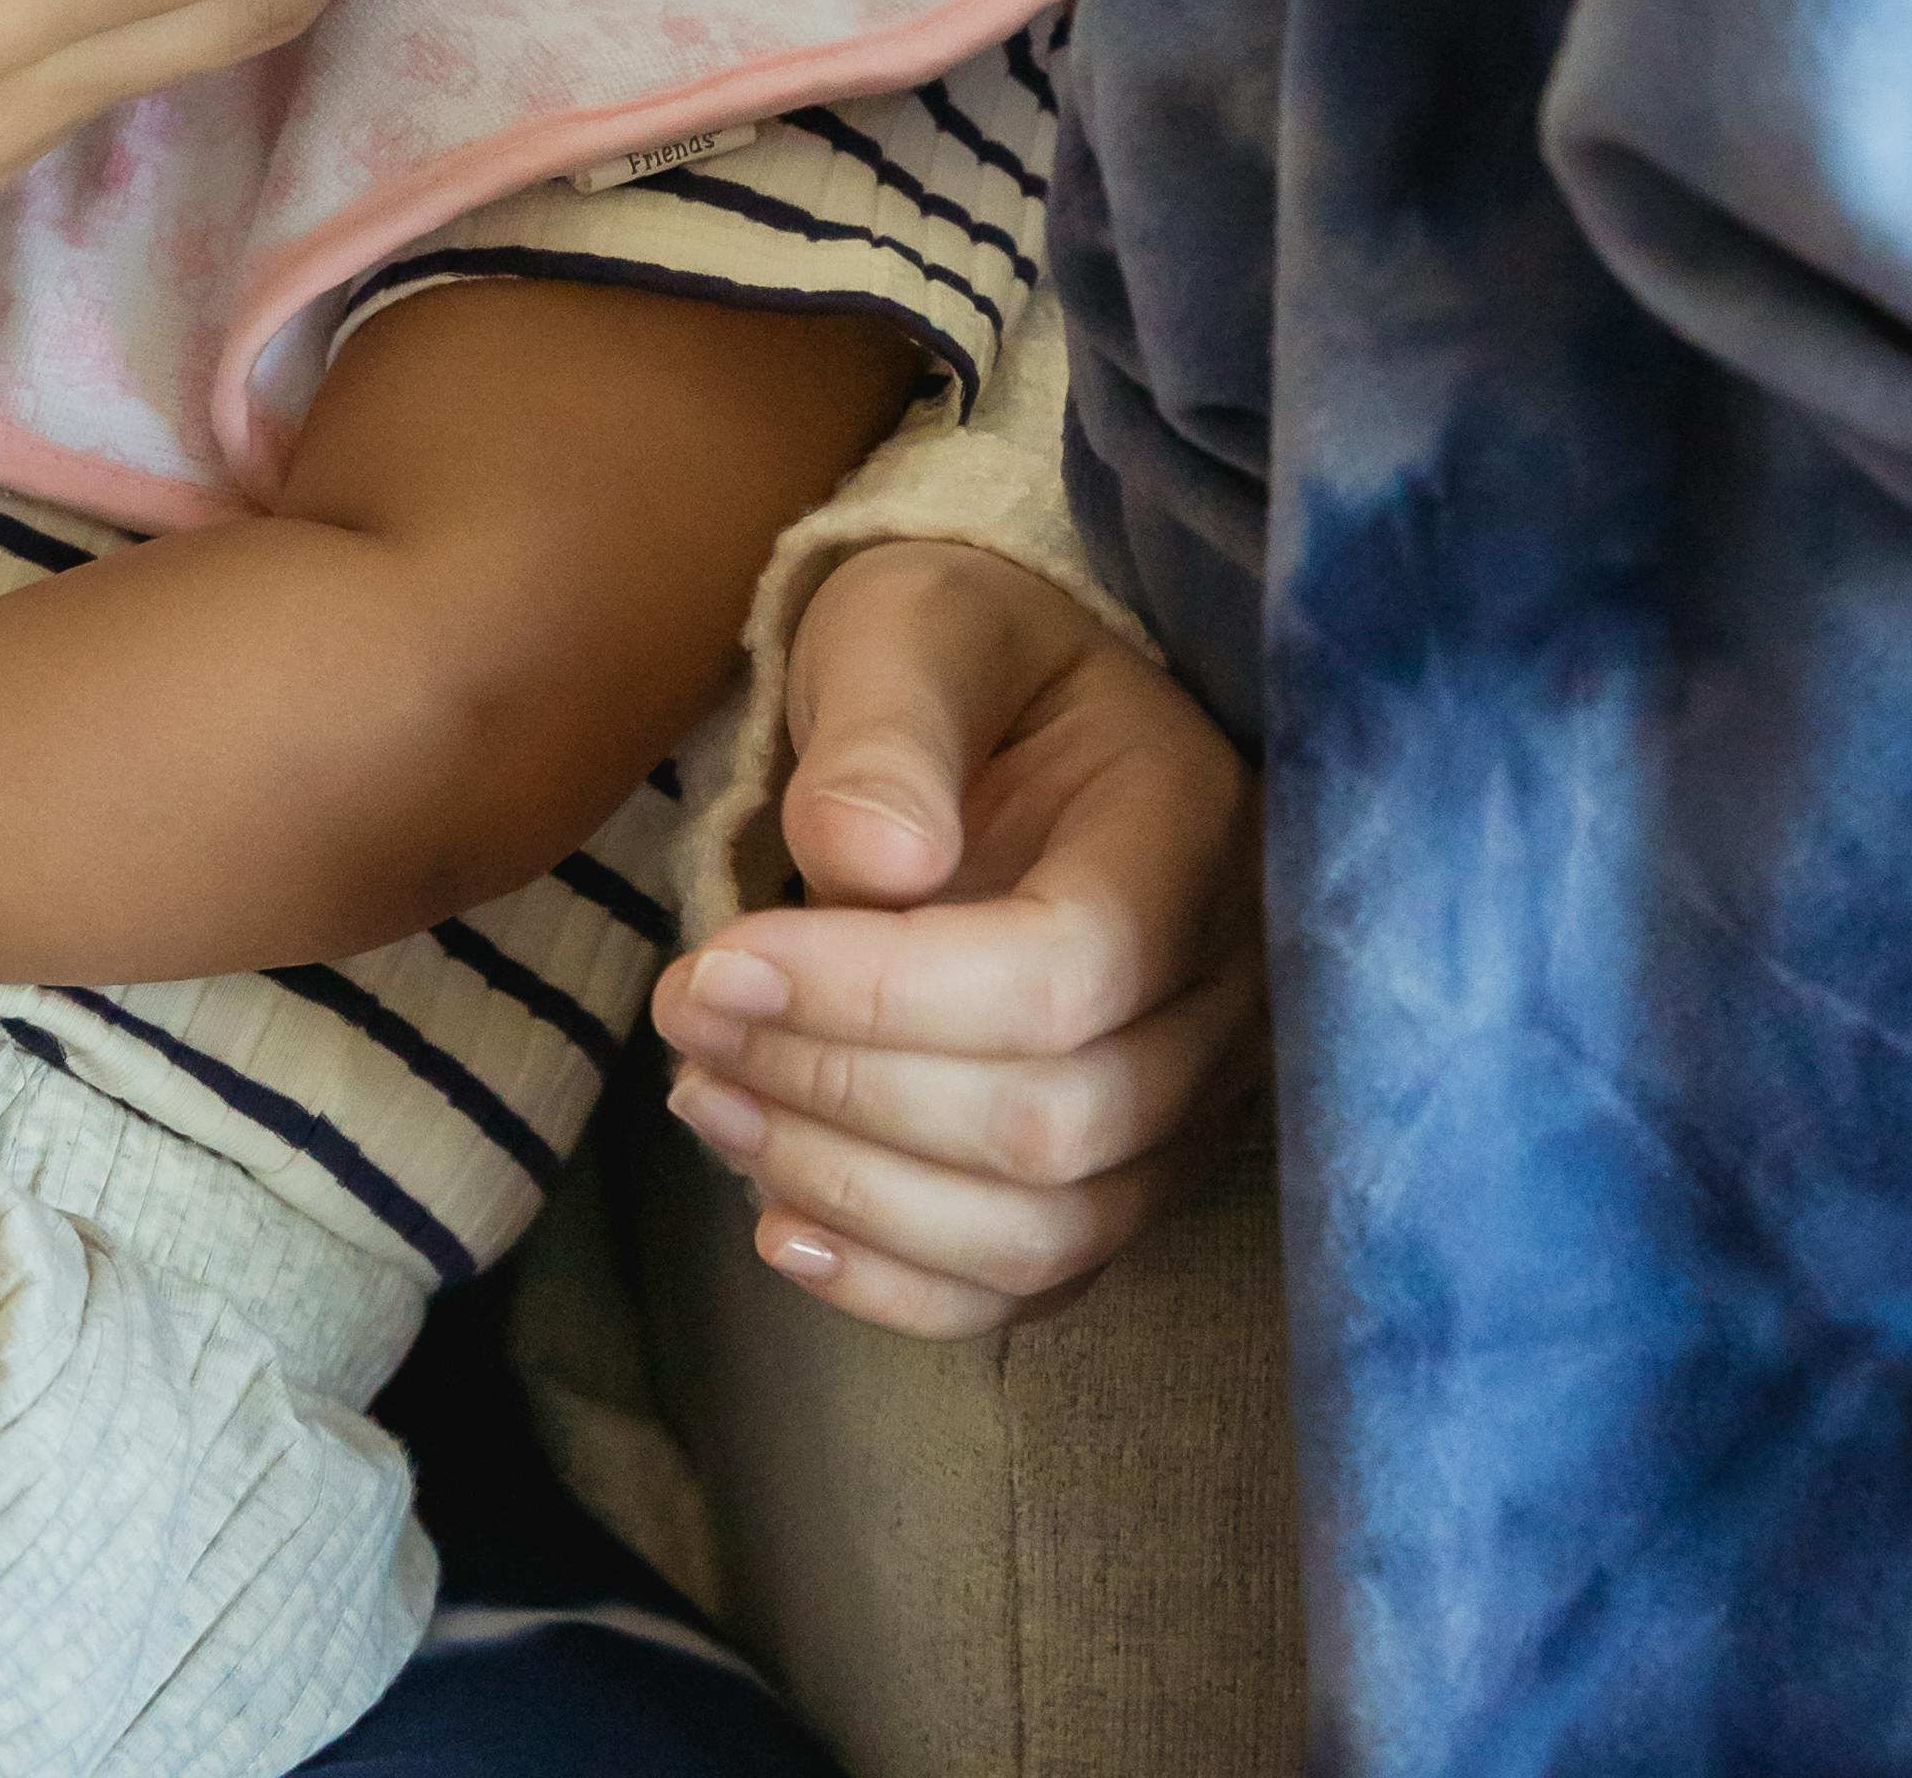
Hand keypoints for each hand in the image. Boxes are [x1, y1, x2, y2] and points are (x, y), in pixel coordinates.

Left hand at [650, 544, 1263, 1339]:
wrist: (1004, 708)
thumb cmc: (954, 654)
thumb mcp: (907, 628)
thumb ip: (888, 725)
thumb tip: (868, 862)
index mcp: (1194, 828)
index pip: (1062, 974)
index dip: (879, 999)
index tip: (716, 966)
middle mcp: (1226, 988)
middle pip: (1053, 1122)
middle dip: (844, 1093)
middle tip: (685, 1024)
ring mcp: (1191, 1100)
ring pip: (1043, 1228)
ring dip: (854, 1193)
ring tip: (706, 1102)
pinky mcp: (1127, 1173)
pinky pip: (1035, 1281)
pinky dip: (902, 1284)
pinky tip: (781, 1228)